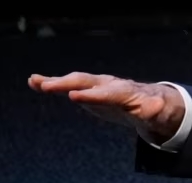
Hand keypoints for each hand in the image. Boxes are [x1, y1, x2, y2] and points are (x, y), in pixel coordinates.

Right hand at [28, 72, 185, 139]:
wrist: (149, 100)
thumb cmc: (153, 107)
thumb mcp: (157, 110)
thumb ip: (153, 108)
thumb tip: (155, 106)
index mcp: (126, 92)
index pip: (108, 93)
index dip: (92, 95)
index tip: (74, 96)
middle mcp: (109, 85)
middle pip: (88, 82)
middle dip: (68, 83)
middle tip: (48, 86)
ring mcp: (97, 85)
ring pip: (76, 81)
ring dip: (56, 81)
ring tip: (36, 82)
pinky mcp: (88, 90)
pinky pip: (68, 85)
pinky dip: (52, 83)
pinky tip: (34, 82)